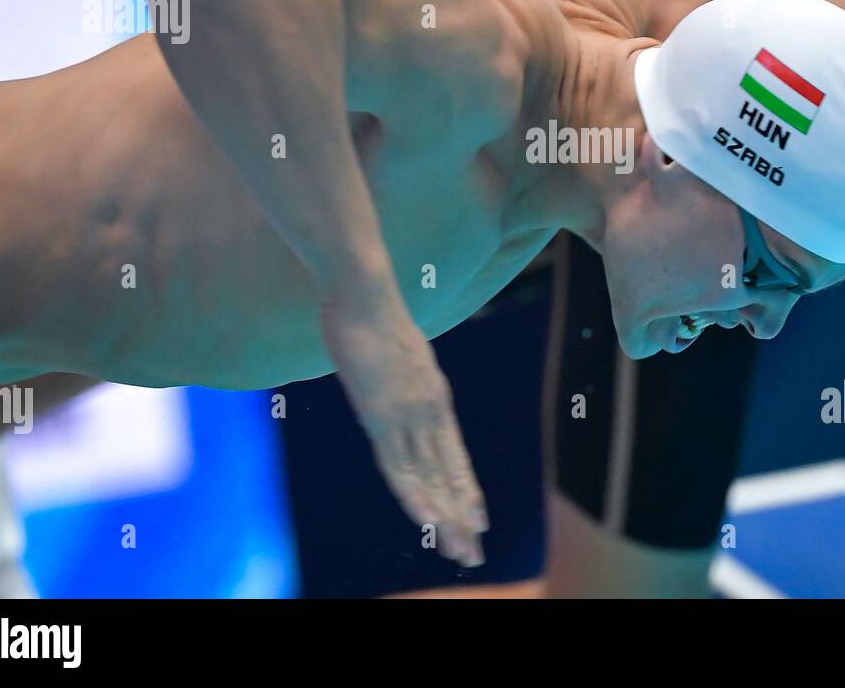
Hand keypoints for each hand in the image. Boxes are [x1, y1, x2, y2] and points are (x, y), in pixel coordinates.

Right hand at [320, 294, 487, 566]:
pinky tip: (429, 522)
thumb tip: (396, 382)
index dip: (467, 489)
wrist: (365, 292)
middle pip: (448, 475)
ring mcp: (407, 415)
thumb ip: (401, 377)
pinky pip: (399, 466)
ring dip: (446, 518)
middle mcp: (429, 410)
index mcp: (435, 396)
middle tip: (476, 553)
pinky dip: (416, 496)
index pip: (455, 456)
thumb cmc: (372, 313)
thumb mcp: (397, 352)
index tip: (480, 518)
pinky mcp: (382, 415)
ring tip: (461, 551)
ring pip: (430, 478)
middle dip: (463, 517)